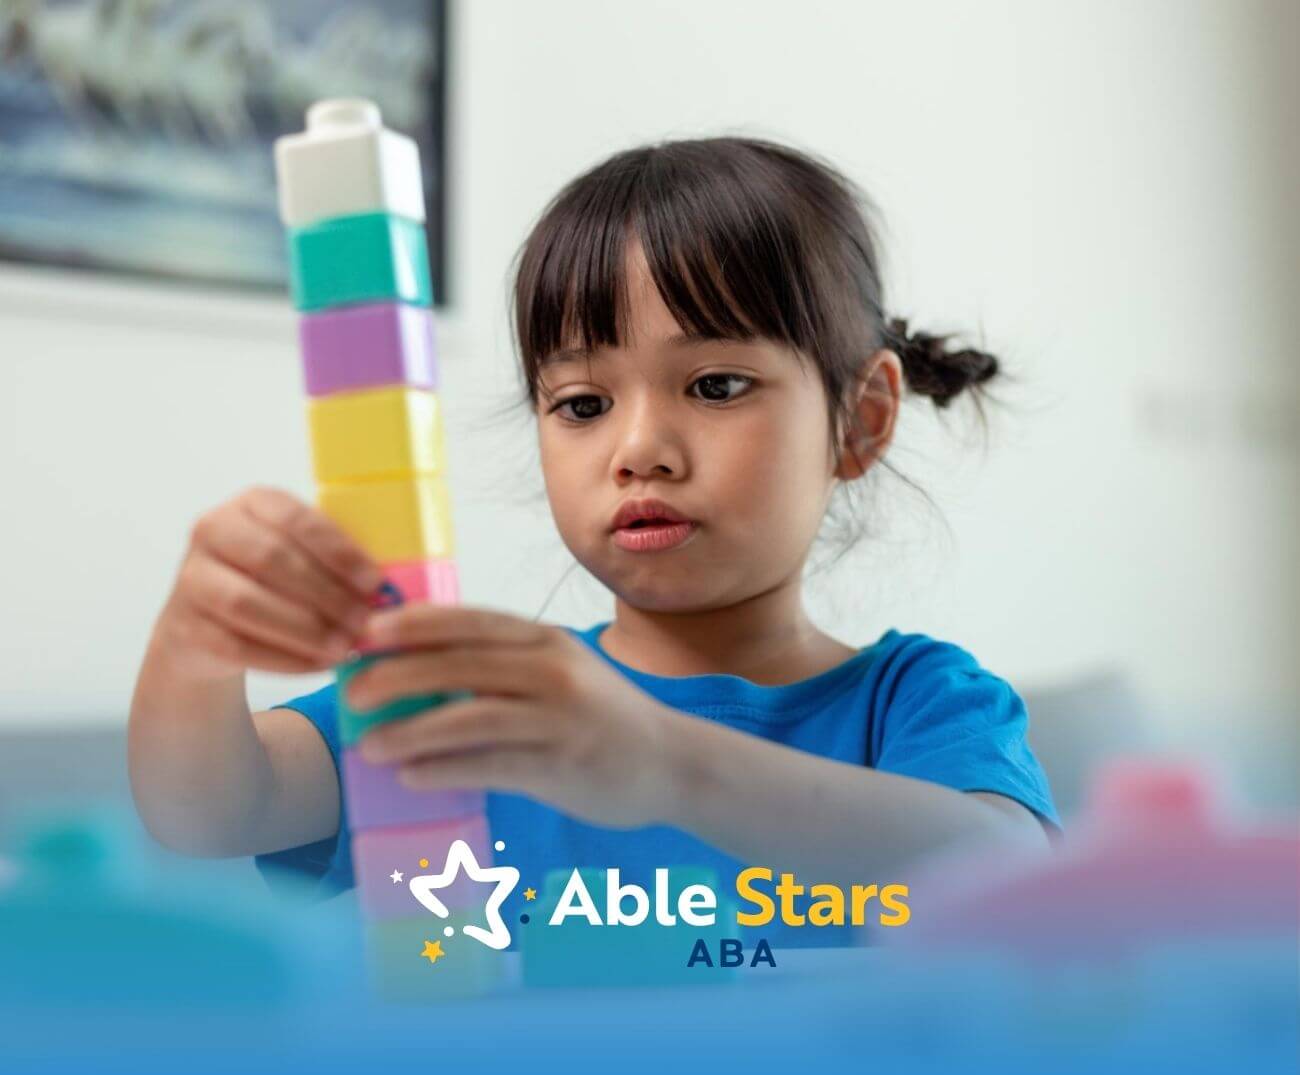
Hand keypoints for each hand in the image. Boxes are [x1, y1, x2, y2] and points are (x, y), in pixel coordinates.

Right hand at [152, 487, 384, 681]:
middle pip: (272, 560)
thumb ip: (336, 562)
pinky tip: (319, 664)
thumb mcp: (301, 556)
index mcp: (250, 503)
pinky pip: (237, 645)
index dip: (338, 551)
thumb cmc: (274, 583)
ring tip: (345, 647)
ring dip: (305, 629)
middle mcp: (212, 530)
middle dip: (326, 594)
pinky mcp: (182, 626)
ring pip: (249, 604)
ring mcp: (191, 578)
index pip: (295, 519)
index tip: (374, 581)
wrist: (208, 626)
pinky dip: (285, 659)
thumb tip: (389, 590)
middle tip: (366, 621)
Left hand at [345, 606, 689, 828]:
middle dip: (399, 676)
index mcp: (546, 641)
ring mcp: (561, 718)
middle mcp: (554, 670)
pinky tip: (411, 776)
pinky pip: (492, 765)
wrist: (670, 762)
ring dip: (413, 731)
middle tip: (353, 692)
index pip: (472, 622)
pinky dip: (446, 769)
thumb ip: (501, 666)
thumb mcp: (558, 671)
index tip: (364, 632)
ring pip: (472, 716)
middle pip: (463, 665)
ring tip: (369, 745)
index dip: (415, 624)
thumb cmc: (598, 716)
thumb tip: (414, 671)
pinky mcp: (563, 765)